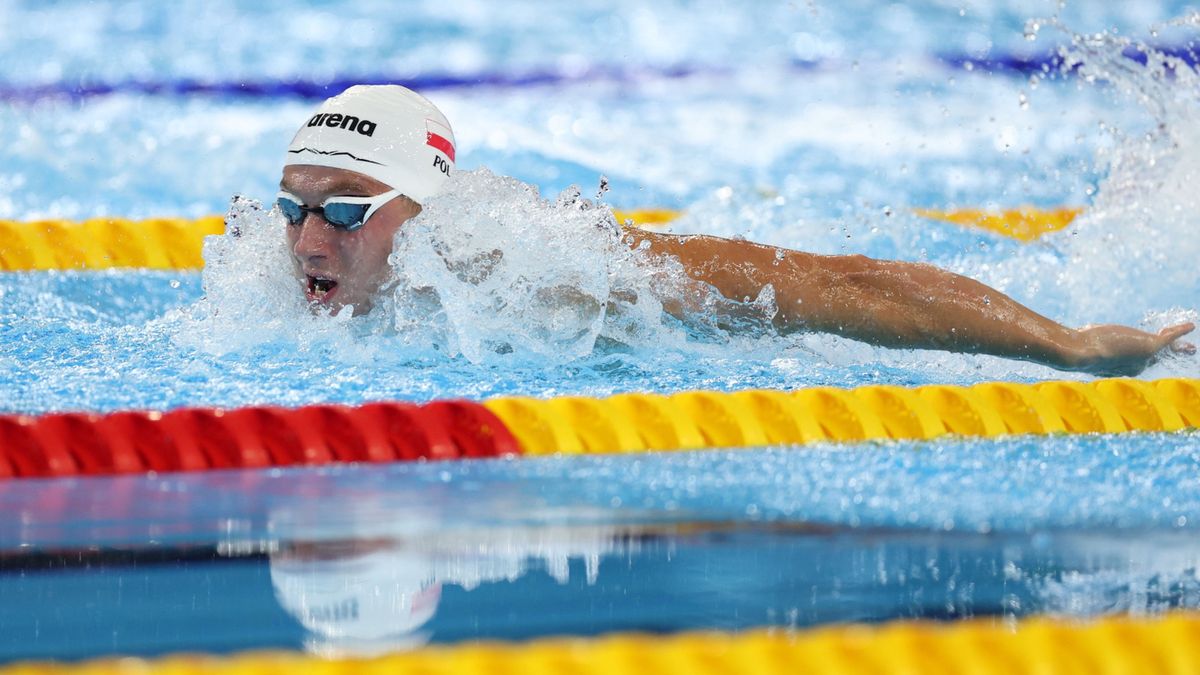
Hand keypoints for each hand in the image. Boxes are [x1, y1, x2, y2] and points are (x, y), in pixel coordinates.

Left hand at [1071, 322, 1195, 376]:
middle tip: (1185, 351)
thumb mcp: (1086, 346)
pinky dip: (1180, 331)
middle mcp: (1137, 366)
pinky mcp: (1149, 347)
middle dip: (1169, 354)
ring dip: (1178, 345)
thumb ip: (1088, 345)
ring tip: (1191, 347)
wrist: (1080, 353)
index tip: (1151, 355)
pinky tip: (1190, 325)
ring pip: (1165, 349)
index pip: (1139, 361)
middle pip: (1156, 357)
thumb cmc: (1077, 349)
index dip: (1144, 355)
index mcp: (1123, 368)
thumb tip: (1072, 340)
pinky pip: (1169, 338)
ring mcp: (1144, 357)